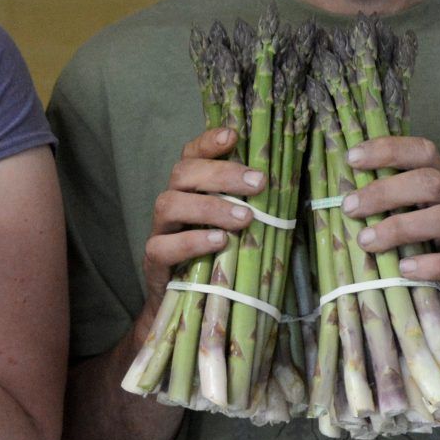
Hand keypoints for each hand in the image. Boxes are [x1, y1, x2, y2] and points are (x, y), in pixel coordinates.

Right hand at [140, 127, 262, 318]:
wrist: (191, 305)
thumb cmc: (221, 258)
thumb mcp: (238, 227)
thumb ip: (250, 204)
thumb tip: (286, 182)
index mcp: (191, 190)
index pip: (191, 154)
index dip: (208, 142)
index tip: (234, 135)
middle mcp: (172, 203)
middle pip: (182, 173)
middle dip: (221, 174)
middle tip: (259, 183)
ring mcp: (159, 231)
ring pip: (169, 204)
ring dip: (210, 207)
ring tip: (245, 218)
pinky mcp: (153, 260)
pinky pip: (162, 245)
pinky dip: (192, 241)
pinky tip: (219, 242)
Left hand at [341, 135, 439, 318]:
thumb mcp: (436, 210)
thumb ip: (402, 199)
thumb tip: (343, 193)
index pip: (423, 153)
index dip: (389, 149)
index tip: (352, 158)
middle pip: (429, 182)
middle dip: (385, 191)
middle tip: (350, 207)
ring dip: (400, 227)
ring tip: (367, 241)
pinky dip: (433, 266)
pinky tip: (405, 269)